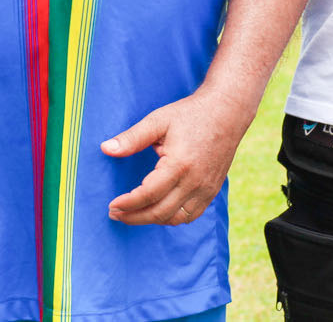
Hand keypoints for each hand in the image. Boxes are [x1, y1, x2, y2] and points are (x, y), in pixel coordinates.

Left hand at [102, 87, 250, 225]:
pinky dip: (173, 218)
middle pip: (160, 212)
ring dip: (153, 220)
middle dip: (135, 217)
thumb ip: (132, 138)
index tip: (112, 206)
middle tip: (116, 214)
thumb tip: (105, 148)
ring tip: (134, 214)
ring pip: (176, 218)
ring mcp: (206, 189)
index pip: (148, 194)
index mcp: (179, 165)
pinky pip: (191, 215)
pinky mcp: (212, 190)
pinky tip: (159, 210)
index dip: (128, 204)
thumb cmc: (190, 114)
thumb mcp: (158, 120)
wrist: (227, 111)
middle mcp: (195, 182)